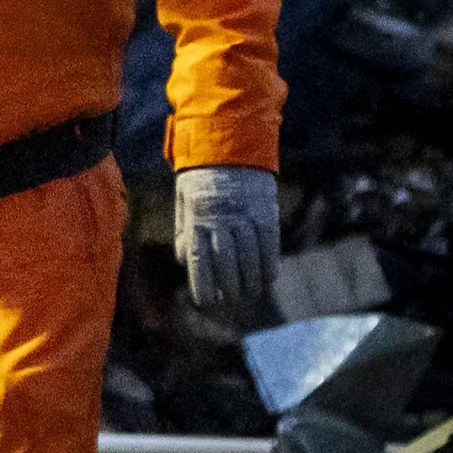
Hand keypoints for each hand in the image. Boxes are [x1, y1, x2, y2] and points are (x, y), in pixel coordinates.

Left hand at [176, 164, 277, 321]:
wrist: (229, 149)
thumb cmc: (201, 181)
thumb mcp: (183, 202)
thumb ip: (184, 232)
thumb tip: (184, 262)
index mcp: (197, 220)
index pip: (199, 260)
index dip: (202, 284)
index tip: (205, 302)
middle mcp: (221, 220)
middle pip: (226, 262)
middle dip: (228, 287)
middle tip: (229, 303)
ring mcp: (245, 216)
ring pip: (249, 255)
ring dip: (250, 279)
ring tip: (250, 295)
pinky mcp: (265, 211)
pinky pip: (269, 243)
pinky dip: (269, 262)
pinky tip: (268, 278)